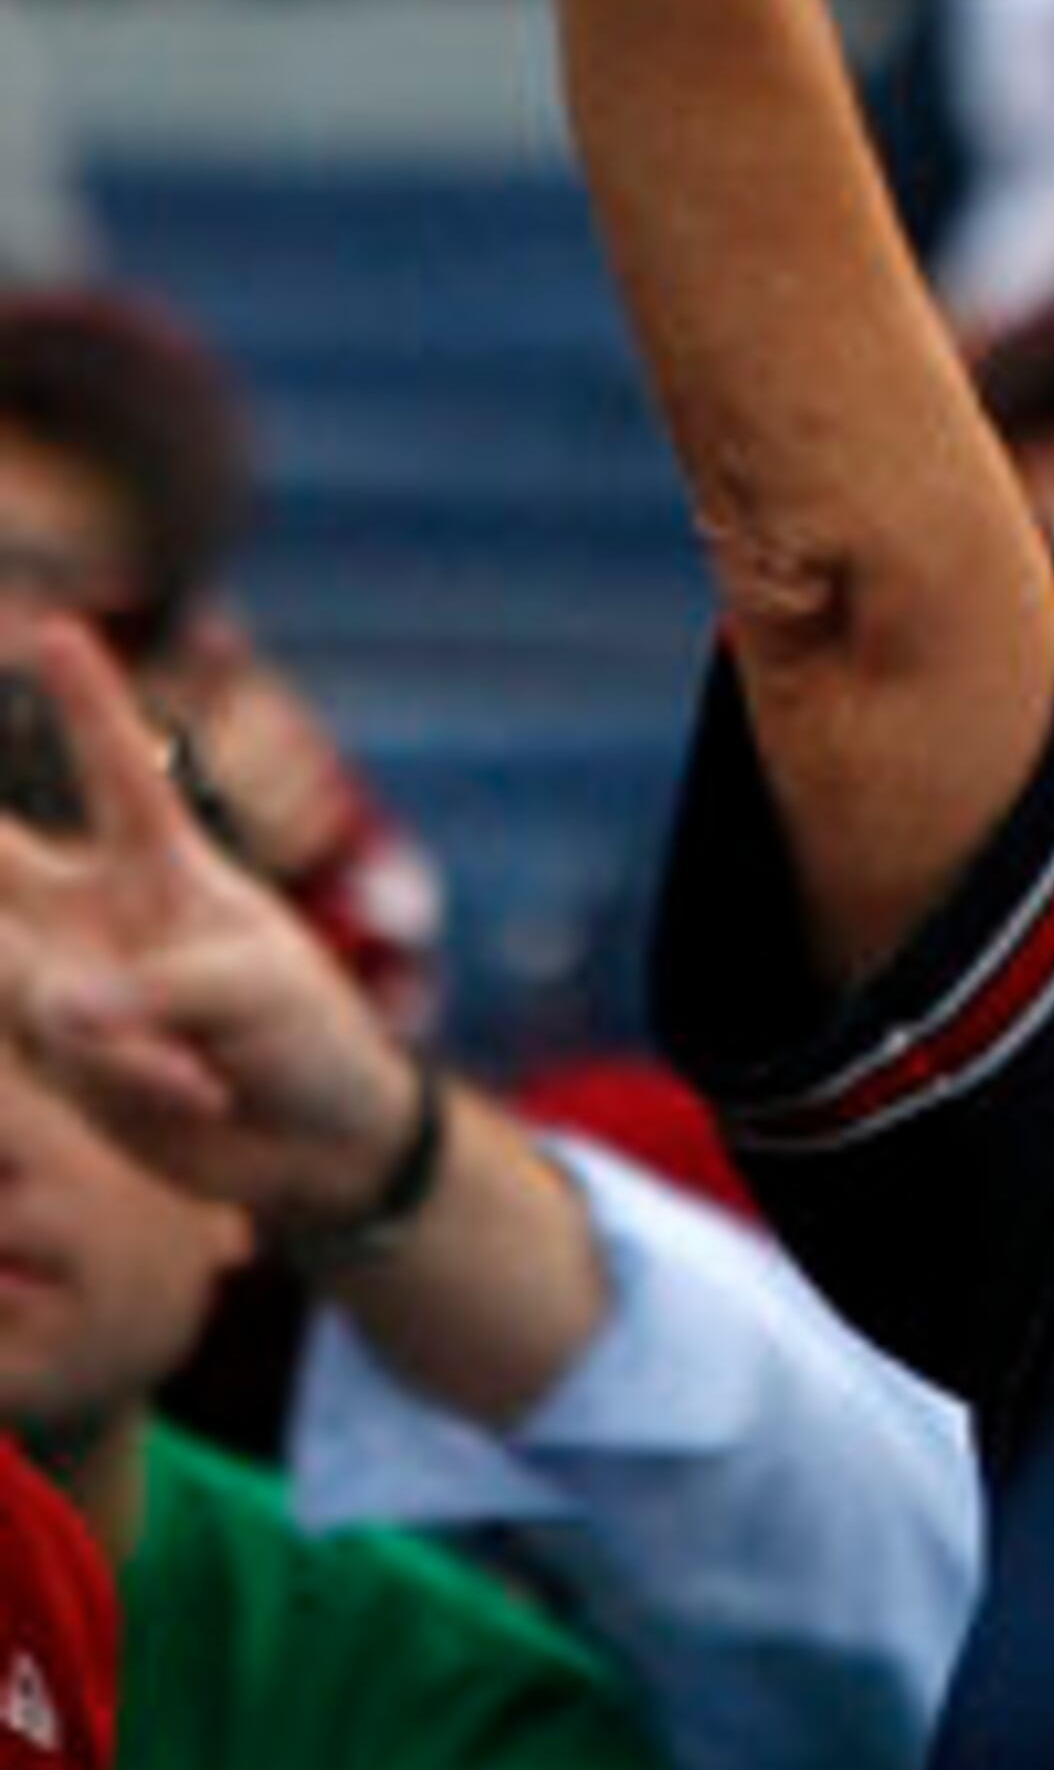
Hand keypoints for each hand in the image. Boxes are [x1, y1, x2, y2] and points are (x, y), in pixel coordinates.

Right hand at [0, 615, 421, 1233]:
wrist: (309, 1141)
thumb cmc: (303, 1034)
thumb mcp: (252, 990)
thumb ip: (152, 991)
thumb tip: (60, 1005)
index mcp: (163, 868)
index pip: (114, 771)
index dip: (85, 702)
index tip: (58, 628)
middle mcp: (97, 917)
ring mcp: (67, 989)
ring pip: (29, 988)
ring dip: (112, 1035)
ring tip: (194, 1064)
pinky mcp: (63, 1064)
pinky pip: (72, 1059)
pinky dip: (142, 1079)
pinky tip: (200, 1091)